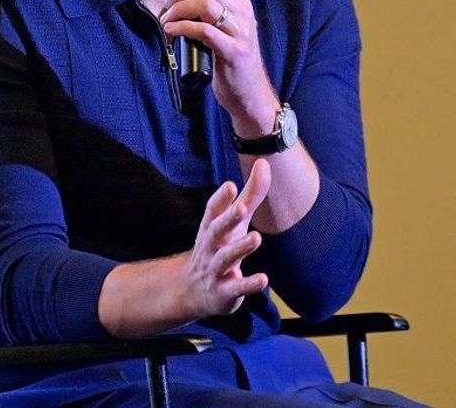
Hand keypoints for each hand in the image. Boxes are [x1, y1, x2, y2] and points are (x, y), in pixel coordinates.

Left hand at [159, 0, 279, 135]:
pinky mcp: (232, 52)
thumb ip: (214, 12)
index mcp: (242, 5)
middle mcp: (244, 14)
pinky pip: (204, 30)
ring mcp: (240, 33)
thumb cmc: (232, 62)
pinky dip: (182, 27)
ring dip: (178, 9)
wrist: (250, 95)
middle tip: (165, 5)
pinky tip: (171, 31)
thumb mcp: (229, 30)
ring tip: (166, 20)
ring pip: (205, 4)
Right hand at [178, 158, 271, 317]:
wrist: (191, 291)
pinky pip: (236, 288)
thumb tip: (264, 163)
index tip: (230, 185)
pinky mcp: (224, 292)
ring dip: (240, 248)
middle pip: (216, 231)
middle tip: (240, 207)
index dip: (220, 199)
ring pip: (226, 258)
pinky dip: (248, 284)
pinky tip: (263, 279)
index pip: (213, 211)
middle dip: (228, 219)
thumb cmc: (218, 247)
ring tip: (256, 238)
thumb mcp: (234, 222)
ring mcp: (215, 270)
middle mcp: (211, 246)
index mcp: (211, 228)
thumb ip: (250, 195)